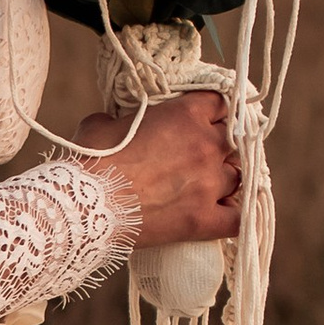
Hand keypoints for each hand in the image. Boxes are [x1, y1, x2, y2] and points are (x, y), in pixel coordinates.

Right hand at [77, 92, 241, 246]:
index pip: (220, 104)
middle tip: (199, 155)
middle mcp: (206, 146)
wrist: (85, 207)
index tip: (204, 120)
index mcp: (186, 115)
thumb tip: (118, 122)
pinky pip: (238, 218)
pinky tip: (226, 212)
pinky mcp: (204, 220)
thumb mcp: (103, 123)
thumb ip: (123, 117)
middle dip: (218, 146)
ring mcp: (209, 185)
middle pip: (232, 140)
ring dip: (226, 178)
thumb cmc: (91, 162)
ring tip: (208, 184)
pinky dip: (235, 215)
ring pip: (238, 176)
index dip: (212, 113)